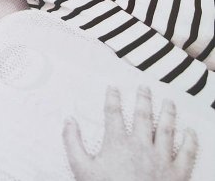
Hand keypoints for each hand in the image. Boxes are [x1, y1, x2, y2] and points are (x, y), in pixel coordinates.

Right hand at [63, 86, 197, 180]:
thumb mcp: (81, 169)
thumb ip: (73, 143)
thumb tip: (68, 120)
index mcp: (117, 142)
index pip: (114, 113)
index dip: (112, 98)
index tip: (113, 87)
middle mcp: (140, 145)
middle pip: (143, 116)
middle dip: (143, 99)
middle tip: (144, 87)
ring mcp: (161, 159)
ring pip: (166, 129)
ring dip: (168, 113)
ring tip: (168, 102)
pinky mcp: (177, 174)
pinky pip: (187, 153)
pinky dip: (190, 141)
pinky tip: (190, 132)